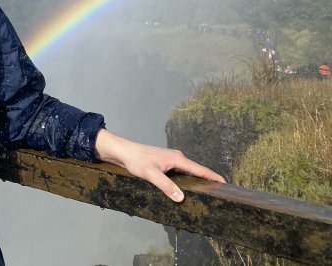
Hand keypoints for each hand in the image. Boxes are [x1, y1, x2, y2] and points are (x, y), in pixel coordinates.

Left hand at [94, 129, 224, 201]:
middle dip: (207, 181)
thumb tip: (181, 198)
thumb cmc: (137, 161)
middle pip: (196, 171)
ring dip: (195, 181)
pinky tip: (185, 189)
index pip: (200, 169)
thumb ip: (166, 186)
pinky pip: (180, 173)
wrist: (124, 152)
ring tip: (204, 193)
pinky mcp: (165, 164)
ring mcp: (171, 160)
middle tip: (217, 193)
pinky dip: (185, 180)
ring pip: (188, 172)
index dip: (213, 176)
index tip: (225, 183)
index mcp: (178, 159)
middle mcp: (177, 158)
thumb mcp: (151, 174)